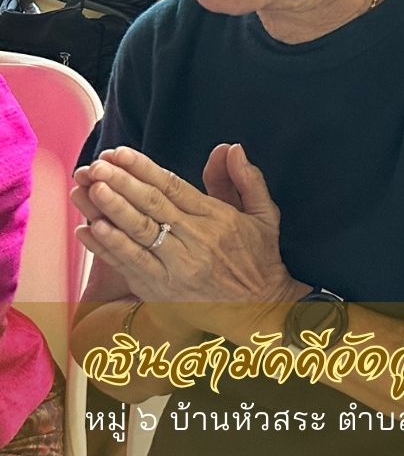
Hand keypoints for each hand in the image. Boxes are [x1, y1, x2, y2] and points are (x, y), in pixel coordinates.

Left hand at [70, 145, 304, 341]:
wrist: (258, 307)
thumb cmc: (259, 257)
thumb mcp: (264, 214)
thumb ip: (246, 179)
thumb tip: (230, 148)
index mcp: (217, 218)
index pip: (174, 188)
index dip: (144, 169)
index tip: (120, 154)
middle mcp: (195, 241)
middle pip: (151, 207)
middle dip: (121, 183)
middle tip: (96, 166)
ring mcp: (175, 266)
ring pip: (137, 233)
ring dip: (109, 210)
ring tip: (88, 190)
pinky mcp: (160, 289)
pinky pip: (129, 264)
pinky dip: (106, 247)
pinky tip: (88, 229)